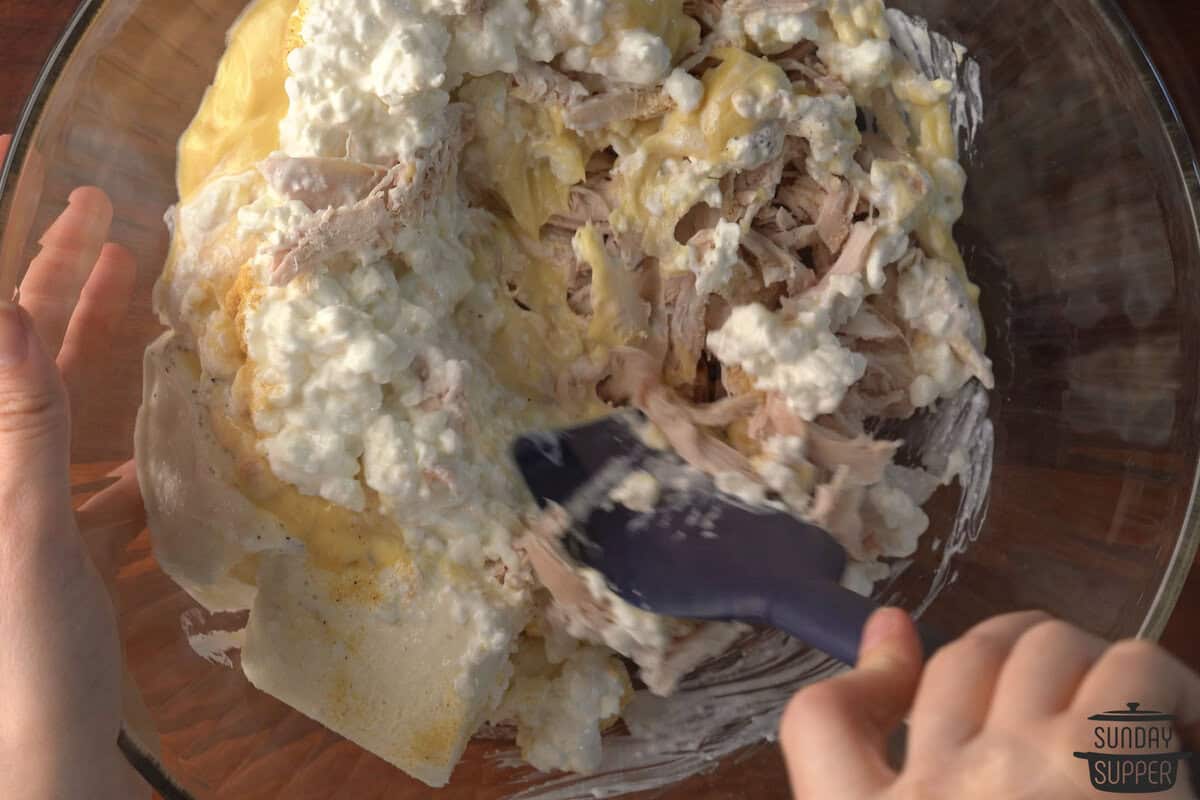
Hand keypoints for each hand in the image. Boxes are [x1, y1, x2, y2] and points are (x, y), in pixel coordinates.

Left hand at [0, 134, 148, 797]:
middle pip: (30, 358)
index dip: (38, 264)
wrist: (40, 762)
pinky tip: (171, 431)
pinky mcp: (62, 547)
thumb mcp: (20, 531)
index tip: (81, 202)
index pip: (5, 335)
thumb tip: (8, 307)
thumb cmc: (22, 657)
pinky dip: (133, 444)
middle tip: (109, 222)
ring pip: (68, 409)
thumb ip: (15, 421)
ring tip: (140, 296)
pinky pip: (99, 476)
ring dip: (102, 353)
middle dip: (66, 287)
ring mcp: (26, 509)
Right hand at [780, 608, 1199, 798]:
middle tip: (1062, 691)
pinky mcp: (1101, 767)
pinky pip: (1129, 667)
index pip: (820, 720)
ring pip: (1040, 645)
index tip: (895, 640)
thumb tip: (894, 648)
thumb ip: (880, 775)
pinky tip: (1175, 715)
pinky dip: (1160, 680)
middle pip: (960, 660)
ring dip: (1085, 662)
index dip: (868, 673)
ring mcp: (1013, 773)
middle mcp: (932, 794)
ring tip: (1127, 701)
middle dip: (1012, 655)